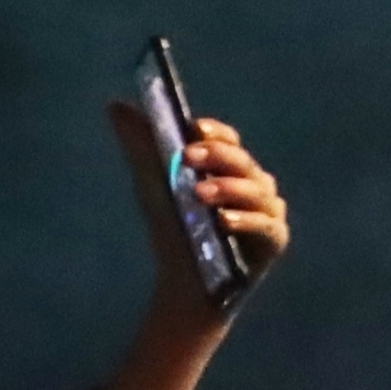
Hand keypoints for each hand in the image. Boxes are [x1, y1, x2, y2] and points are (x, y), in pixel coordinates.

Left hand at [107, 101, 292, 328]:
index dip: (214, 133)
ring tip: (199, 194)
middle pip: (242, 162)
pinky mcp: (275, 240)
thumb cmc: (174, 230)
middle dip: (217, 157)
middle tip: (188, 156)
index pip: (228, 141)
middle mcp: (255, 184)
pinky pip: (265, 225)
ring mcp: (268, 211)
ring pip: (256, 191)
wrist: (183, 285)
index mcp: (230, 167)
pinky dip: (245, 221)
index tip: (193, 129)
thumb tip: (116, 104)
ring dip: (228, 188)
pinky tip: (223, 222)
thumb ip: (141, 145)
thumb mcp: (153, 184)